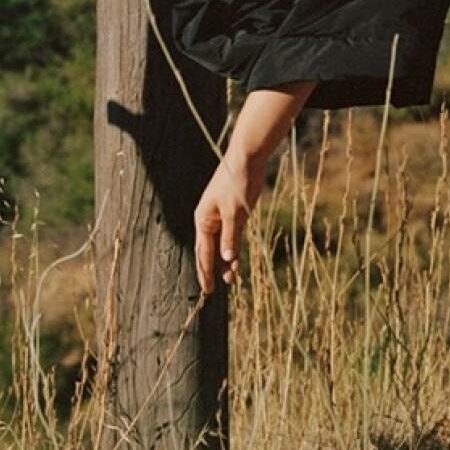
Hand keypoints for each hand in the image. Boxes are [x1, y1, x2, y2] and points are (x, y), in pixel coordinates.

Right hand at [194, 145, 268, 295]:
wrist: (247, 158)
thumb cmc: (237, 182)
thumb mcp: (235, 212)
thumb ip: (230, 236)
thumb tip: (227, 260)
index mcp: (203, 220)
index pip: (203, 252)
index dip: (206, 272)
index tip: (207, 290)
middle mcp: (209, 220)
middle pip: (208, 250)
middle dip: (210, 270)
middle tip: (211, 291)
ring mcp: (221, 216)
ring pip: (221, 245)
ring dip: (224, 262)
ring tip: (229, 281)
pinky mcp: (234, 213)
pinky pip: (231, 236)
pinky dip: (233, 249)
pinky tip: (235, 262)